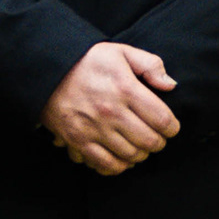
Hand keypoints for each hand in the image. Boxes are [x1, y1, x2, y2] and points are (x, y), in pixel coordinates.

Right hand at [42, 41, 179, 174]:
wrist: (46, 70)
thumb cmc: (87, 61)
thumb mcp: (121, 52)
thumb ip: (150, 65)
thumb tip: (170, 85)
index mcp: (125, 89)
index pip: (163, 120)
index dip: (172, 128)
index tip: (170, 127)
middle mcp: (111, 112)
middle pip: (150, 142)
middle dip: (159, 142)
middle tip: (157, 138)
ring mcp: (93, 129)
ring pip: (130, 156)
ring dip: (141, 154)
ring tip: (139, 146)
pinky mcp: (77, 140)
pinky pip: (105, 164)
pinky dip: (118, 166)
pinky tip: (122, 157)